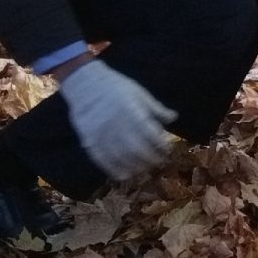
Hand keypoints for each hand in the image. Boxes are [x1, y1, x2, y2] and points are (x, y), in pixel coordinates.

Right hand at [57, 60, 176, 180]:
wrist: (84, 82)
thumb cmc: (115, 86)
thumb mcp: (139, 92)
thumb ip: (156, 108)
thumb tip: (174, 118)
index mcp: (131, 110)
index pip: (150, 134)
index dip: (160, 145)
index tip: (166, 150)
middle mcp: (116, 124)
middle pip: (137, 150)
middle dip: (151, 159)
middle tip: (158, 161)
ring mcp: (101, 134)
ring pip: (121, 158)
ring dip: (135, 167)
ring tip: (144, 168)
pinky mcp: (89, 140)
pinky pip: (103, 160)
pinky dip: (115, 170)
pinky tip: (124, 174)